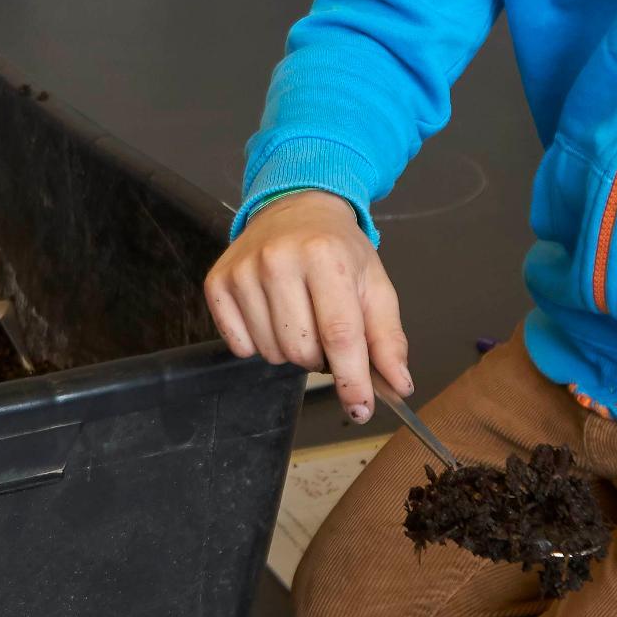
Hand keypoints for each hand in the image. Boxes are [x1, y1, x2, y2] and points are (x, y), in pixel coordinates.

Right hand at [203, 190, 410, 425]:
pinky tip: (271, 315)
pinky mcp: (217, 282)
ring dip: (291, 350)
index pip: (339, 333)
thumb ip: (388, 339)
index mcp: (325, 256)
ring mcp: (243, 270)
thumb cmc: (339, 250)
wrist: (296, 207)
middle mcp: (278, 259)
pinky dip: (260, 344)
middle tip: (327, 331)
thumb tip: (398, 385)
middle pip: (302, 350)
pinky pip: (240, 346)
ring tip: (300, 317)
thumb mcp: (375, 286)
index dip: (351, 378)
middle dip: (321, 357)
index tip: (360, 408)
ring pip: (271, 353)